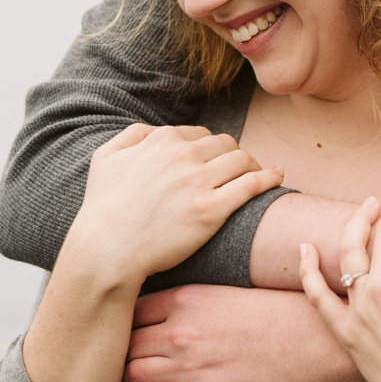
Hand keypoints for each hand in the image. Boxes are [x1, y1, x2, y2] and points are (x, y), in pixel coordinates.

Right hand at [68, 123, 283, 287]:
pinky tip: (278, 177)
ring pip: (242, 160)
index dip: (211, 149)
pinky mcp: (212, 211)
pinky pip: (251, 185)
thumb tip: (156, 131)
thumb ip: (132, 136)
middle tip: (240, 170)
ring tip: (259, 175)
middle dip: (234, 155)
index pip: (201, 135)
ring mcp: (198, 183)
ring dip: (253, 165)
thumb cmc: (102, 209)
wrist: (106, 251)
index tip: (216, 162)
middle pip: (226, 144)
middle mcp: (182, 156)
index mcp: (161, 140)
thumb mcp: (105, 159)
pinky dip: (269, 178)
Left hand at [123, 284, 368, 381]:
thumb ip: (187, 302)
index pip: (128, 310)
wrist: (311, 343)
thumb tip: (155, 311)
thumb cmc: (274, 315)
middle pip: (124, 344)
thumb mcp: (224, 293)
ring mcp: (189, 367)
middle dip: (114, 352)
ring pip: (130, 374)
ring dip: (121, 379)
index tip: (114, 330)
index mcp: (186, 299)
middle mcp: (180, 332)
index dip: (118, 322)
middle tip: (106, 360)